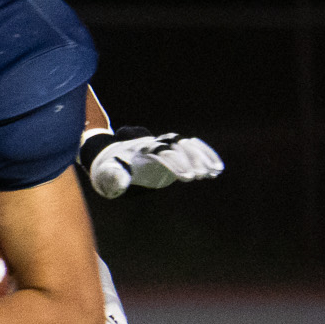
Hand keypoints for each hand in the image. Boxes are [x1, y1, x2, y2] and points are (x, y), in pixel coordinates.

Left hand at [87, 132, 225, 198]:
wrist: (113, 158)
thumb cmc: (110, 170)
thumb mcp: (107, 175)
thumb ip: (113, 178)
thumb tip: (121, 180)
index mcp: (140, 149)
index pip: (160, 152)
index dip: (174, 162)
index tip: (186, 176)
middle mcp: (156, 143)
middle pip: (177, 146)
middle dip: (190, 159)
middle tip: (201, 176)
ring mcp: (165, 145)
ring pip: (188, 145)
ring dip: (203, 156)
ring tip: (215, 172)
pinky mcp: (173, 150)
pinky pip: (193, 148)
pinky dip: (205, 155)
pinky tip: (217, 169)